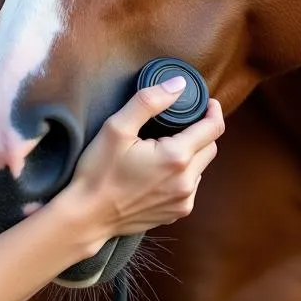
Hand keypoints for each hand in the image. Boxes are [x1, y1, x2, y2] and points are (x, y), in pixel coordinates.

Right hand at [62, 81, 223, 246]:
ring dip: (191, 154)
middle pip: (210, 148)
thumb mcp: (117, 128)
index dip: (213, 111)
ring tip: (165, 146)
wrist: (87, 216)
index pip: (213, 128)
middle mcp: (186, 182)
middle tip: (180, 122)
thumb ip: (149, 101)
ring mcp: (183, 201)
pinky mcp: (176, 213)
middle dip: (202, 131)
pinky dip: (182, 174)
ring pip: (201, 168)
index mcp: (176, 158)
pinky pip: (190, 186)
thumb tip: (178, 85)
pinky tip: (159, 171)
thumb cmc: (98, 171)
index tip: (208, 101)